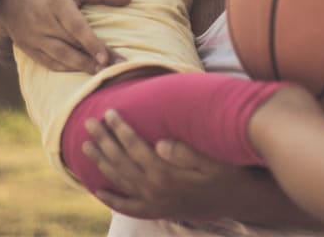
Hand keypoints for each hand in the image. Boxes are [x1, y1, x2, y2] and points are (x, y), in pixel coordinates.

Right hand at [0, 0, 130, 73]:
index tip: (106, 58)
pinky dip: (66, 69)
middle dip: (93, 61)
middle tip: (115, 70)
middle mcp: (45, 25)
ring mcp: (34, 39)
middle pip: (71, 47)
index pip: (77, 28)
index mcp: (58, 6)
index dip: (92, 44)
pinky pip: (48, 63)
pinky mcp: (28, 48)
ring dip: (81, 68)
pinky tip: (81, 71)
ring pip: (60, 59)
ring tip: (102, 74)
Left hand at [83, 109, 247, 219]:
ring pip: (120, 181)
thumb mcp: (211, 159)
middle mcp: (155, 189)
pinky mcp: (158, 210)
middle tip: (87, 123)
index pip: (135, 147)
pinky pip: (128, 206)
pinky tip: (98, 191)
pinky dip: (111, 199)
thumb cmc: (227, 172)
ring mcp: (155, 202)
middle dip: (103, 141)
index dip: (120, 129)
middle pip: (121, 162)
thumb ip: (184, 152)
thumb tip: (159, 143)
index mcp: (165, 173)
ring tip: (85, 147)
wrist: (238, 199)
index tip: (108, 112)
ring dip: (101, 163)